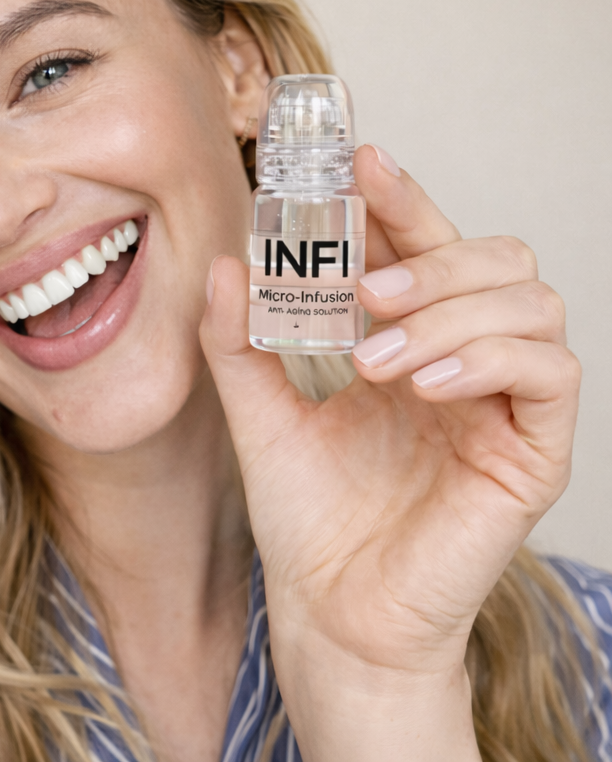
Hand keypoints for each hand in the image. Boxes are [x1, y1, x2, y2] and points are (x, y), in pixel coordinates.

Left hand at [199, 144, 579, 761]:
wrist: (331, 611)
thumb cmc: (307, 516)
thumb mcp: (258, 414)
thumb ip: (240, 341)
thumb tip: (226, 263)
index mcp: (408, 338)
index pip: (425, 245)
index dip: (402, 199)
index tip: (358, 164)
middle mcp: (464, 359)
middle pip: (493, 256)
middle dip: (431, 249)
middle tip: (363, 282)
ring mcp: (504, 403)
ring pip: (530, 302)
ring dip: (449, 309)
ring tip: (373, 352)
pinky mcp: (532, 452)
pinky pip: (549, 374)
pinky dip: (488, 358)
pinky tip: (423, 381)